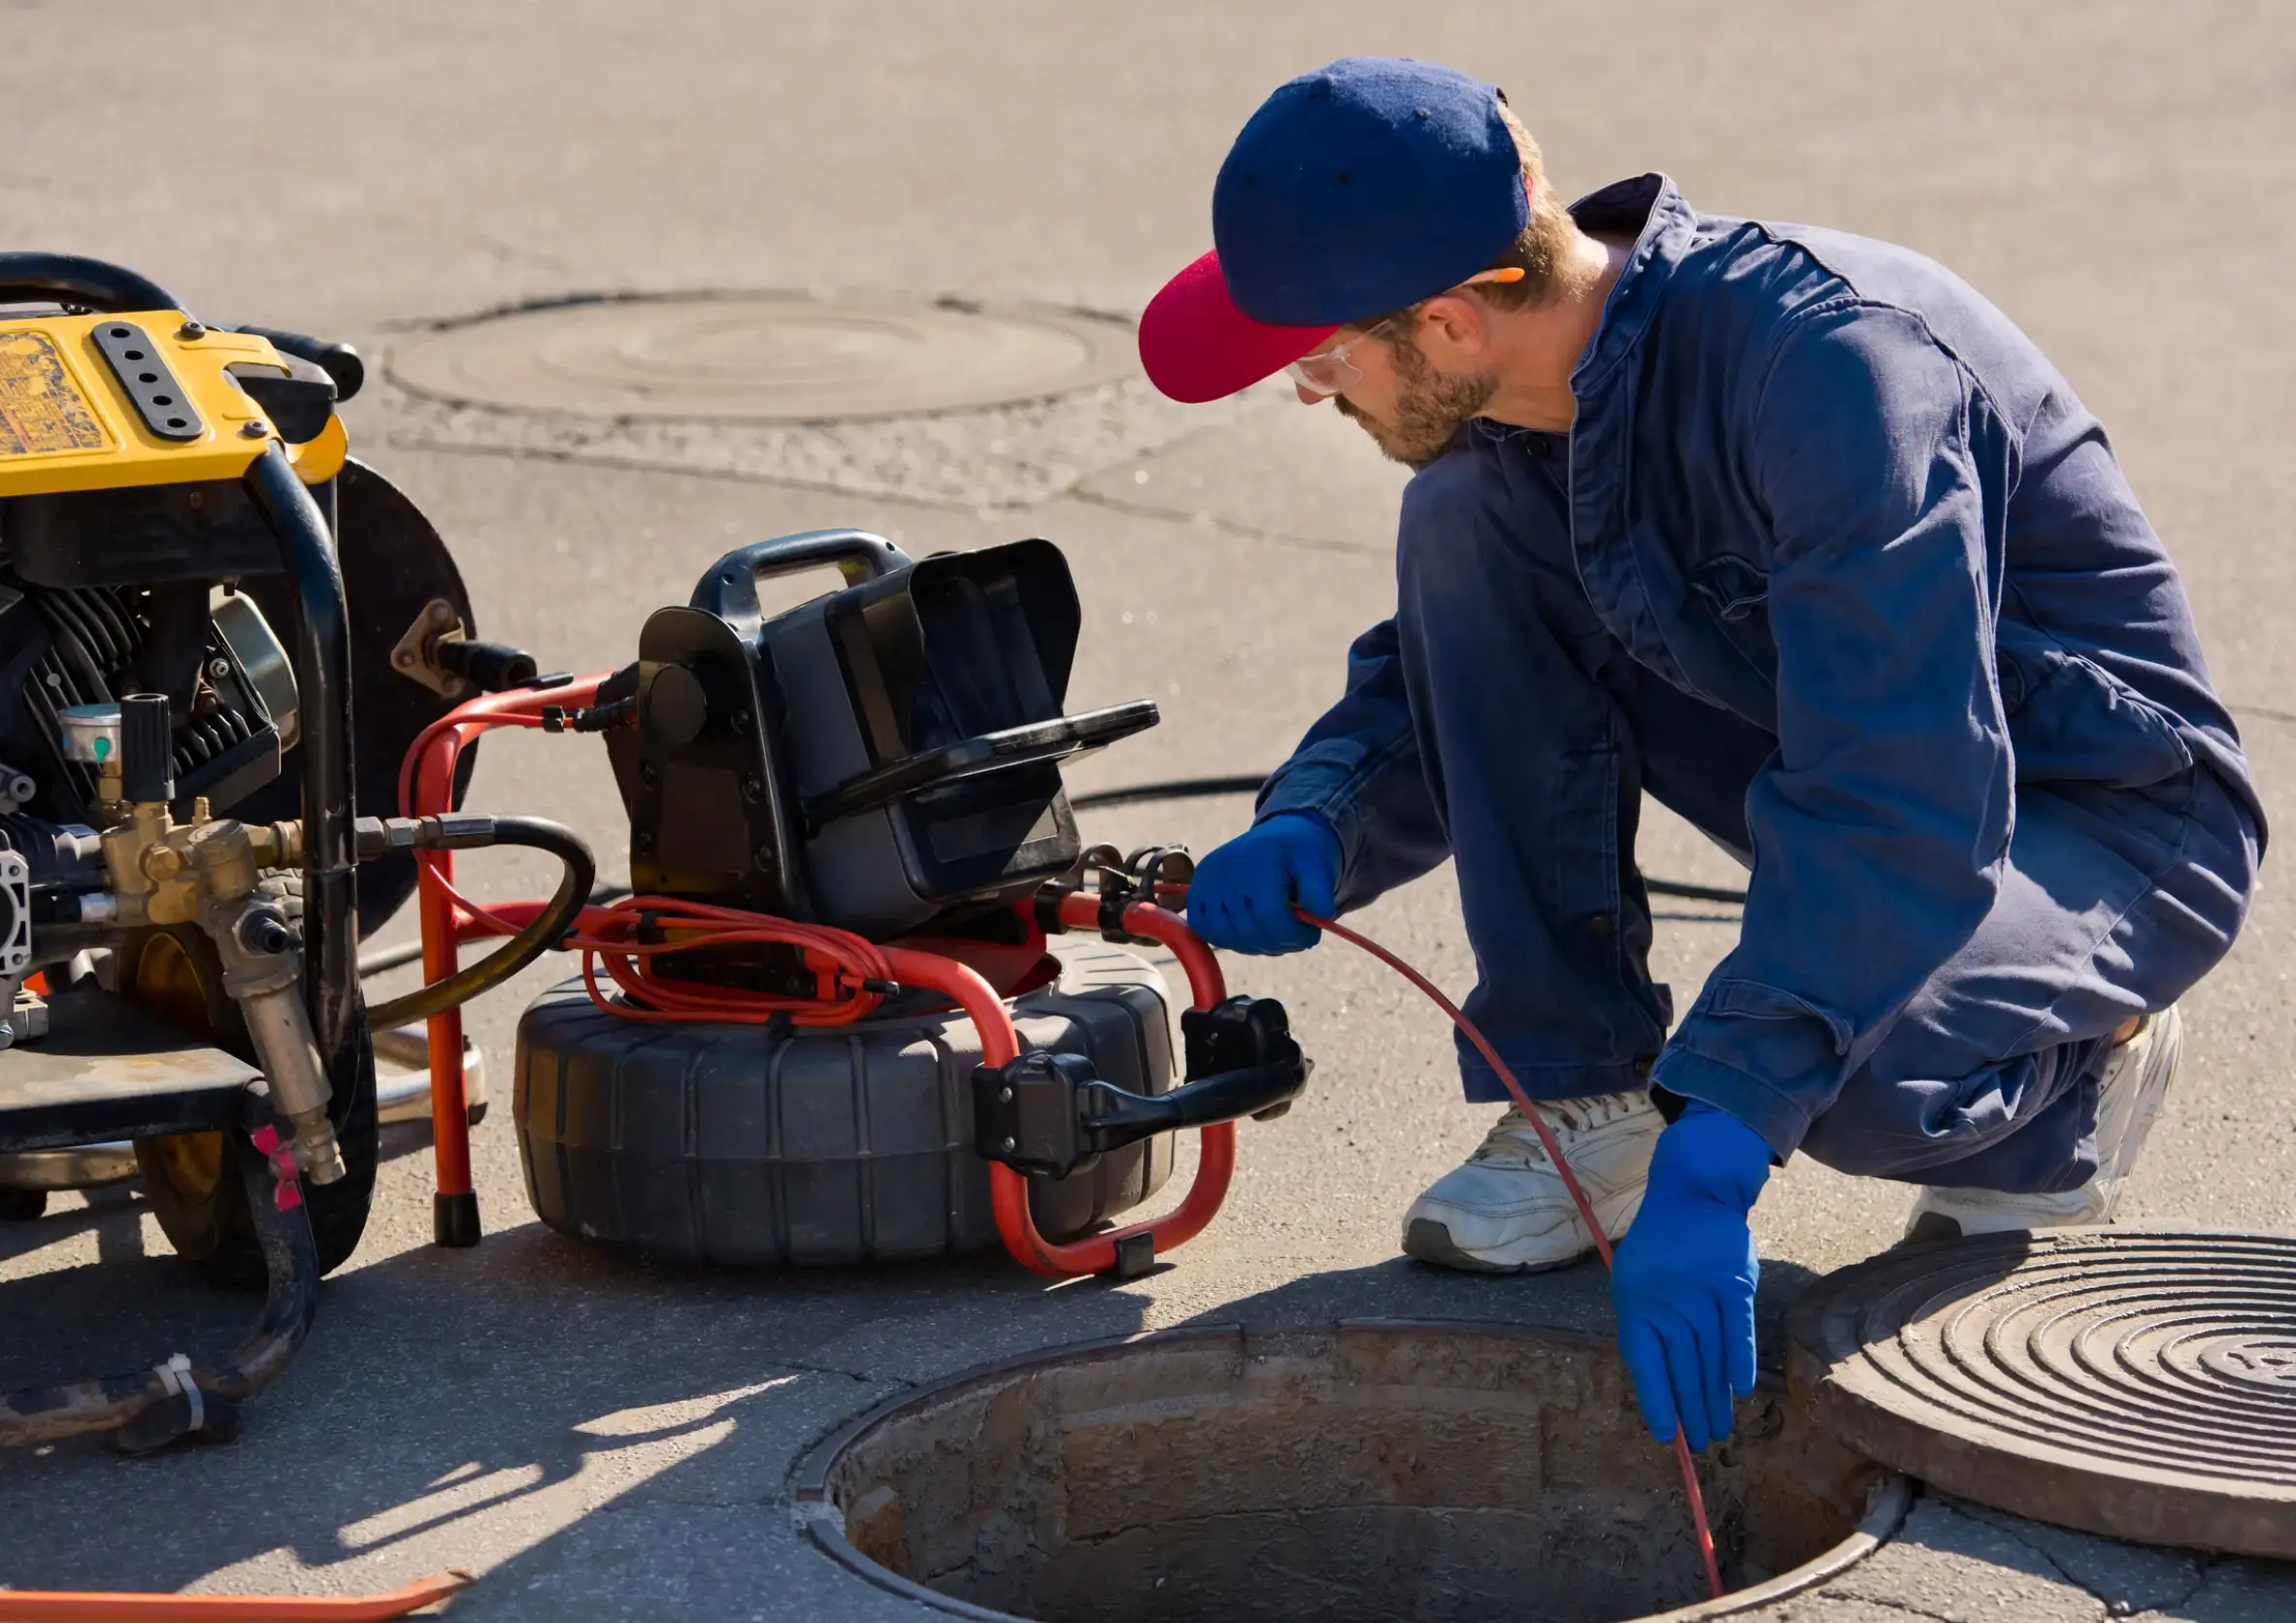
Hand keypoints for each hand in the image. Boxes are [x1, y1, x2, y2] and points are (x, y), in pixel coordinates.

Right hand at [1184, 814, 1340, 954]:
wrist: (1277, 838)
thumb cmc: (1299, 855)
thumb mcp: (1319, 866)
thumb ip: (1320, 890)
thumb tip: (1322, 913)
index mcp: (1259, 860)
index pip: (1270, 915)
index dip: (1293, 935)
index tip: (1311, 935)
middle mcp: (1226, 869)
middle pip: (1247, 931)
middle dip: (1277, 942)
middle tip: (1294, 937)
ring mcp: (1206, 881)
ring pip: (1224, 936)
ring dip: (1252, 945)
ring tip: (1272, 933)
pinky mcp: (1195, 891)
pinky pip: (1203, 928)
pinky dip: (1225, 938)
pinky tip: (1248, 931)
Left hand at [1609, 1102, 1771, 1451]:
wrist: (1692, 1196)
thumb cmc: (1660, 1247)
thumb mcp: (1634, 1283)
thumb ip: (1645, 1327)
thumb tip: (1659, 1382)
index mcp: (1636, 1306)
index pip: (1646, 1365)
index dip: (1656, 1401)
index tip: (1666, 1435)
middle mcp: (1668, 1304)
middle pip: (1682, 1368)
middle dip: (1691, 1410)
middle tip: (1700, 1444)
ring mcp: (1702, 1294)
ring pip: (1709, 1357)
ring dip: (1715, 1396)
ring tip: (1719, 1429)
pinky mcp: (1734, 1285)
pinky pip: (1737, 1330)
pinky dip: (1738, 1360)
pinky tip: (1741, 1390)